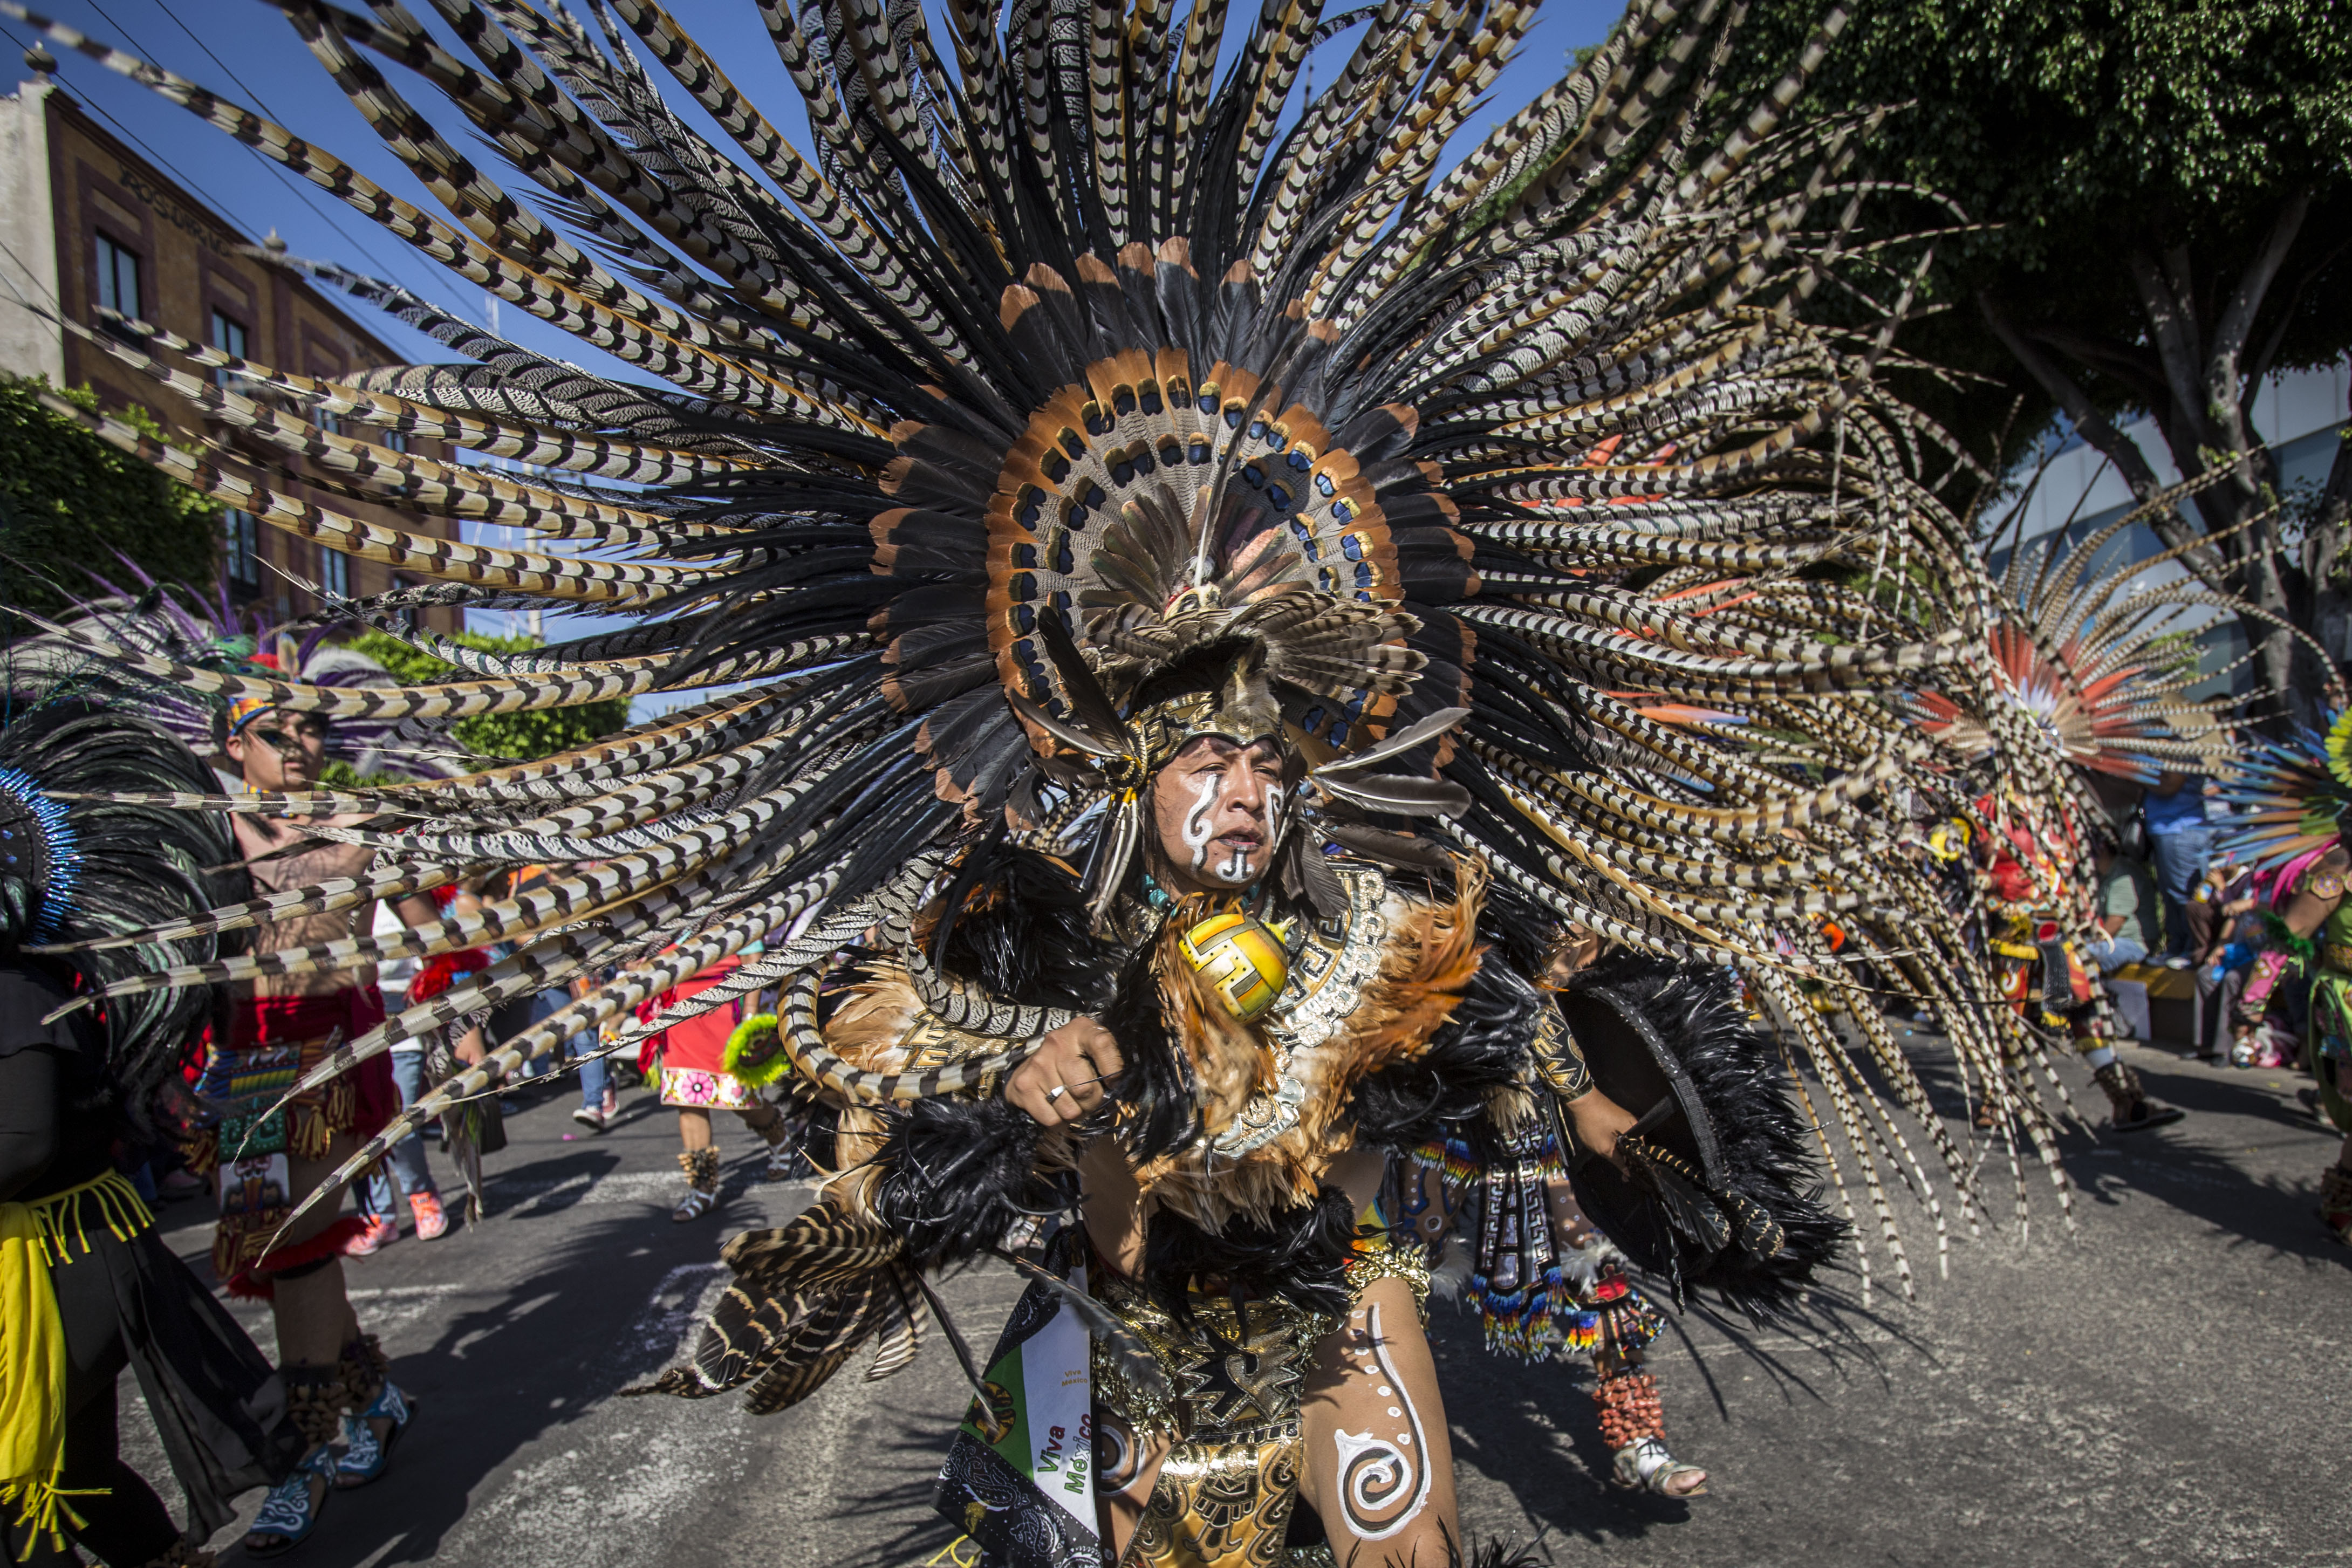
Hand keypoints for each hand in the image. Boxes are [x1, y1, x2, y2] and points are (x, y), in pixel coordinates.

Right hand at [1005, 1017, 1122, 1127]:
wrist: (1032, 1065)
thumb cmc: (1073, 1060)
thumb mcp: (1093, 1052)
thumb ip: (1109, 1065)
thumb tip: (1121, 1092)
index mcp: (1080, 1030)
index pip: (1103, 1044)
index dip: (1113, 1069)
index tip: (1113, 1082)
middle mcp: (1057, 1043)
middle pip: (1085, 1089)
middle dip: (1092, 1103)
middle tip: (1089, 1100)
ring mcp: (1038, 1064)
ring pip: (1070, 1110)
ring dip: (1076, 1115)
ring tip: (1073, 1104)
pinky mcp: (1024, 1085)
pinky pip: (1051, 1119)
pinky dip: (1058, 1122)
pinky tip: (1057, 1109)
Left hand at [1564, 1088, 1636, 1170]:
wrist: (1580, 1099)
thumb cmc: (1592, 1123)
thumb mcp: (1604, 1147)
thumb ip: (1618, 1161)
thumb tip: (1628, 1173)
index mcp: (1636, 1131)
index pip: (1640, 1154)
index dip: (1634, 1167)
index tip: (1627, 1178)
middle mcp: (1634, 1124)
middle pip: (1634, 1148)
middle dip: (1625, 1159)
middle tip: (1617, 1171)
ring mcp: (1626, 1119)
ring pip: (1626, 1142)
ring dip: (1618, 1151)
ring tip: (1609, 1157)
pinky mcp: (1618, 1117)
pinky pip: (1620, 1134)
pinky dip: (1615, 1142)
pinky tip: (1607, 1146)